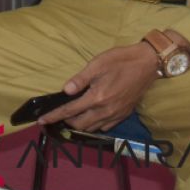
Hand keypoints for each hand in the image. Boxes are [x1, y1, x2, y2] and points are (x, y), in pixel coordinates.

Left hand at [37, 41, 158, 131]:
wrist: (148, 64)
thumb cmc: (121, 60)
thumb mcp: (97, 64)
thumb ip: (80, 79)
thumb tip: (65, 91)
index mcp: (97, 97)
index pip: (70, 111)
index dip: (54, 116)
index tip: (42, 121)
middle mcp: (106, 110)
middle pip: (79, 125)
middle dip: (66, 122)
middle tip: (58, 114)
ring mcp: (116, 114)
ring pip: (92, 128)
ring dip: (80, 125)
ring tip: (72, 116)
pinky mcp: (124, 114)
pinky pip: (105, 127)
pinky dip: (94, 125)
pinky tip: (91, 116)